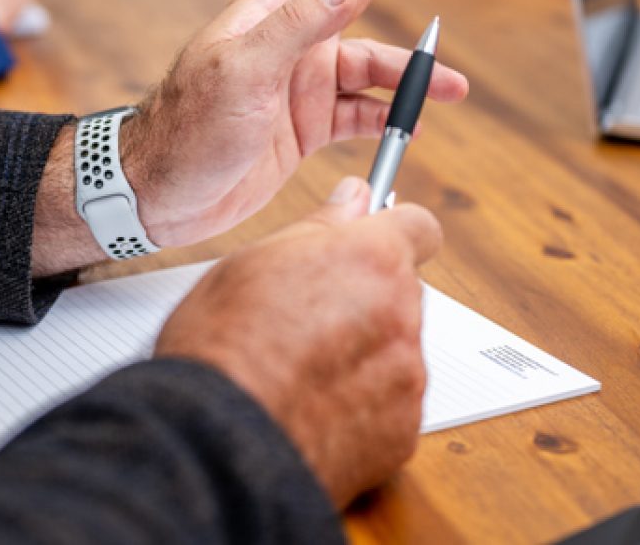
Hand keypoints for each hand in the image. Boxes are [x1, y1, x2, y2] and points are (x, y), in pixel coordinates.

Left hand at [122, 0, 467, 248]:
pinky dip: (389, 117)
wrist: (162, 193)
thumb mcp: (242, 71)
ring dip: (411, 76)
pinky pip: (360, 113)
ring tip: (454, 88)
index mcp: (267, 12)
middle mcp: (290, 40)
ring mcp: (300, 83)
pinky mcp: (306, 126)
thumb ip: (297, 26)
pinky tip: (413, 123)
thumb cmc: (187, 126)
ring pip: (371, 65)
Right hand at [157, 176, 439, 506]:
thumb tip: (354, 198)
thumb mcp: (253, 260)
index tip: (372, 246)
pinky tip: (310, 409)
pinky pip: (388, 407)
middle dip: (368, 301)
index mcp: (371, 259)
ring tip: (299, 372)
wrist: (219, 442)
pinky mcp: (401, 432)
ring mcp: (406, 377)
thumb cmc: (223, 346)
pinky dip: (359, 407)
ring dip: (363, 356)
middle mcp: (401, 314)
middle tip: (308, 319)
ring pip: (395, 352)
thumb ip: (320, 226)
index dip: (395, 235)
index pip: (420, 228)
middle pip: (402, 294)